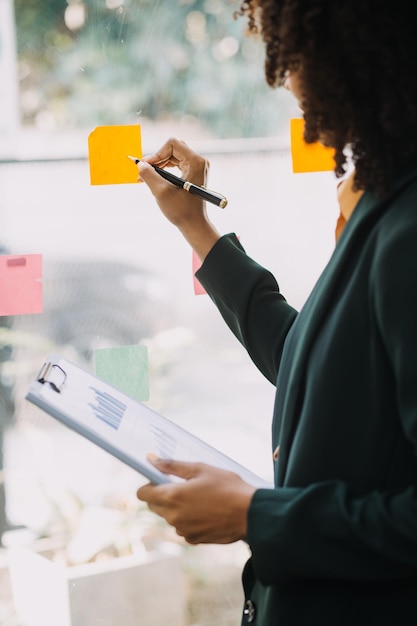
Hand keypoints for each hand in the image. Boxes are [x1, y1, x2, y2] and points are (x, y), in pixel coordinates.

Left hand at [136, 457, 256, 544]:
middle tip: (184, 485)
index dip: (149, 484)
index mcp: (172, 497)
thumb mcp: (201, 469)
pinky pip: (183, 527)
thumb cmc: (228, 487)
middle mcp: (173, 517)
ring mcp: (183, 530)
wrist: (250, 514)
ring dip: (177, 508)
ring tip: (201, 498)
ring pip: (169, 517)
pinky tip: (207, 511)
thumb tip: (152, 460)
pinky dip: (189, 519)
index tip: (161, 479)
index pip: (142, 494)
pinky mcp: (193, 539)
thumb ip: (173, 466)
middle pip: (154, 506)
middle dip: (162, 495)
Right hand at [138, 138, 220, 259]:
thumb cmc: (181, 211)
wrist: (194, 224)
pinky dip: (165, 169)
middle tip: (144, 171)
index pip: (172, 144)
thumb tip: (140, 164)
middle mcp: (199, 162)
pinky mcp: (194, 173)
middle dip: (157, 159)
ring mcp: (197, 167)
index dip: (157, 153)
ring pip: (173, 156)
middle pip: (173, 149)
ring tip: (146, 176)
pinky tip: (155, 178)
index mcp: (195, 162)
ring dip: (159, 164)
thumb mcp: (161, 192)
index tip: (146, 166)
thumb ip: (149, 175)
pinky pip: (176, 164)